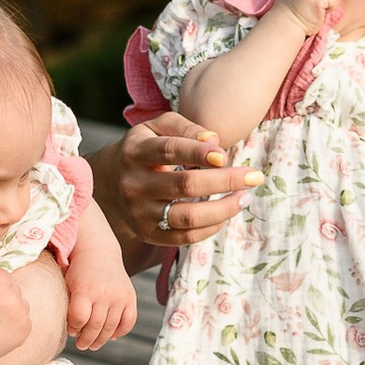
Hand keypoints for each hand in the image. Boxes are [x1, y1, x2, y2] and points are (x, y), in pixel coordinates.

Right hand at [0, 266, 37, 363]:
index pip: (2, 274)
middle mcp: (14, 299)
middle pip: (14, 287)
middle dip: (5, 292)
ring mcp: (23, 314)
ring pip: (22, 302)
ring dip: (14, 305)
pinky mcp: (27, 327)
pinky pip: (26, 317)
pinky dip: (18, 320)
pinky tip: (5, 326)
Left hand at [64, 245, 138, 348]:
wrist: (99, 252)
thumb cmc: (78, 272)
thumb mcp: (68, 285)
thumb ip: (70, 307)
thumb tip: (74, 333)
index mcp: (85, 290)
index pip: (79, 319)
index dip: (74, 329)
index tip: (71, 332)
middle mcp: (104, 293)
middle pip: (95, 326)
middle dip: (86, 340)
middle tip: (81, 345)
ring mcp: (119, 296)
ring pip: (111, 327)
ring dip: (101, 339)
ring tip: (93, 345)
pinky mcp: (130, 297)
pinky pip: (129, 321)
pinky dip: (121, 331)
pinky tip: (111, 336)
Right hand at [114, 111, 259, 256]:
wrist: (109, 184)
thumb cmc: (144, 149)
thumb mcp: (156, 127)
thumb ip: (184, 127)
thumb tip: (214, 142)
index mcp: (135, 152)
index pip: (168, 150)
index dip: (197, 153)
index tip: (225, 155)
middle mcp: (134, 184)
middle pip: (184, 185)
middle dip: (226, 181)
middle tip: (255, 176)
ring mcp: (140, 213)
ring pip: (188, 217)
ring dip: (224, 209)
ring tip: (245, 197)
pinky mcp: (148, 233)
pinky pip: (185, 237)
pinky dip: (211, 227)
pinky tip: (227, 213)